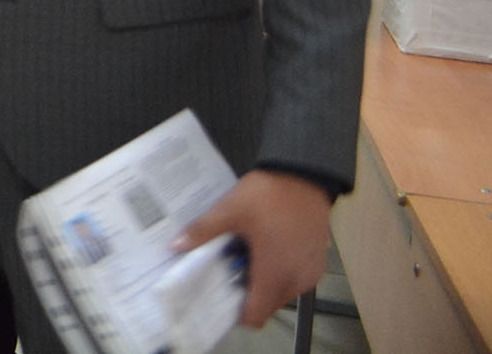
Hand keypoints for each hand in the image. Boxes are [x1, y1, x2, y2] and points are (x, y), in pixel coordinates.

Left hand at [172, 169, 331, 327]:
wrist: (305, 174)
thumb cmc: (268, 196)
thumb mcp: (230, 211)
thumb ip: (203, 231)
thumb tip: (176, 246)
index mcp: (275, 275)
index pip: (255, 316)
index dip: (234, 312)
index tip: (217, 296)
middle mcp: (296, 281)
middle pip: (266, 305)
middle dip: (245, 293)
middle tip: (225, 270)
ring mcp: (309, 272)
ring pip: (280, 292)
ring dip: (261, 281)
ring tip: (241, 256)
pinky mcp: (316, 261)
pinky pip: (293, 278)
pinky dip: (277, 272)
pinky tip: (262, 249)